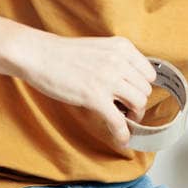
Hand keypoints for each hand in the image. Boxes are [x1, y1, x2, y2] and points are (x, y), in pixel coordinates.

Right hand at [16, 32, 158, 150]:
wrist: (38, 55)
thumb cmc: (64, 54)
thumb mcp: (100, 48)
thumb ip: (118, 61)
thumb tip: (131, 82)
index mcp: (122, 47)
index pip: (149, 73)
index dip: (142, 87)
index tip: (134, 94)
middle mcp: (119, 61)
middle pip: (145, 91)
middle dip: (138, 103)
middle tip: (127, 110)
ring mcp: (107, 79)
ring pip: (138, 105)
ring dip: (133, 117)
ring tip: (123, 119)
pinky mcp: (95, 97)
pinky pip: (118, 121)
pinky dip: (122, 134)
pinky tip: (121, 139)